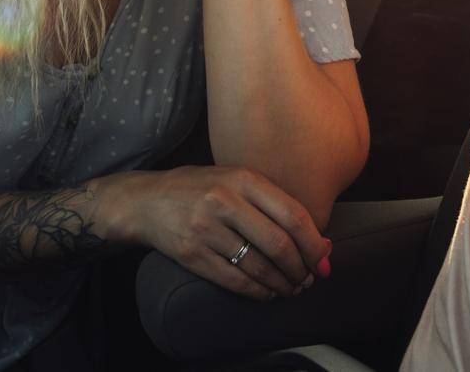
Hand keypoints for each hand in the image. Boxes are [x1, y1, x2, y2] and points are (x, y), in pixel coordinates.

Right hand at [99, 166, 330, 300]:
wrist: (146, 201)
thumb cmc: (200, 189)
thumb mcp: (235, 181)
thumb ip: (275, 205)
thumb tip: (322, 242)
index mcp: (242, 178)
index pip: (293, 215)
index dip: (314, 244)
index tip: (323, 260)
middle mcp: (224, 201)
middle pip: (279, 244)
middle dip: (301, 268)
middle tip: (308, 279)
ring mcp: (206, 228)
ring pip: (259, 266)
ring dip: (282, 283)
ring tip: (291, 287)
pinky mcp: (192, 254)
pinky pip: (235, 280)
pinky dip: (258, 291)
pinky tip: (267, 291)